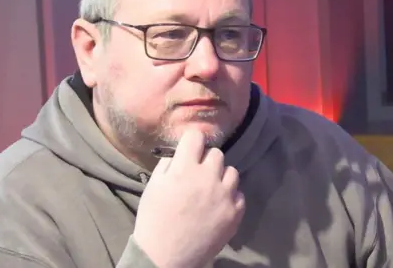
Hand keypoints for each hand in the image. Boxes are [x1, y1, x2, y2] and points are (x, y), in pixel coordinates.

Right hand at [133, 129, 245, 267]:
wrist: (165, 256)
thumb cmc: (154, 220)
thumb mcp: (153, 186)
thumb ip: (168, 164)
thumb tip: (181, 153)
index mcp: (184, 169)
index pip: (196, 136)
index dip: (192, 141)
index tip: (190, 148)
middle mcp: (207, 178)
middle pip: (216, 153)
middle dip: (206, 161)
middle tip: (197, 174)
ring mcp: (224, 196)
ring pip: (232, 171)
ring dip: (221, 177)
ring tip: (210, 190)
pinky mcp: (235, 213)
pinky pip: (239, 193)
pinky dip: (230, 196)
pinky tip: (218, 205)